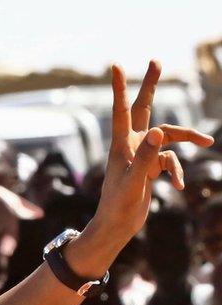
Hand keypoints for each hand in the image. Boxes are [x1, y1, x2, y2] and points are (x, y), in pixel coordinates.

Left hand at [93, 61, 213, 243]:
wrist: (117, 226)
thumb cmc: (119, 206)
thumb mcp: (134, 183)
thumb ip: (146, 158)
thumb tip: (159, 132)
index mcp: (122, 145)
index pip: (121, 110)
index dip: (119, 87)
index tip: (116, 65)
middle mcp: (130, 145)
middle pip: (143, 109)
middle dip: (150, 86)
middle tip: (156, 60)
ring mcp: (141, 155)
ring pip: (168, 136)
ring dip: (187, 137)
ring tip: (207, 142)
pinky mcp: (148, 168)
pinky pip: (170, 161)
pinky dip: (178, 170)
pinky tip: (180, 186)